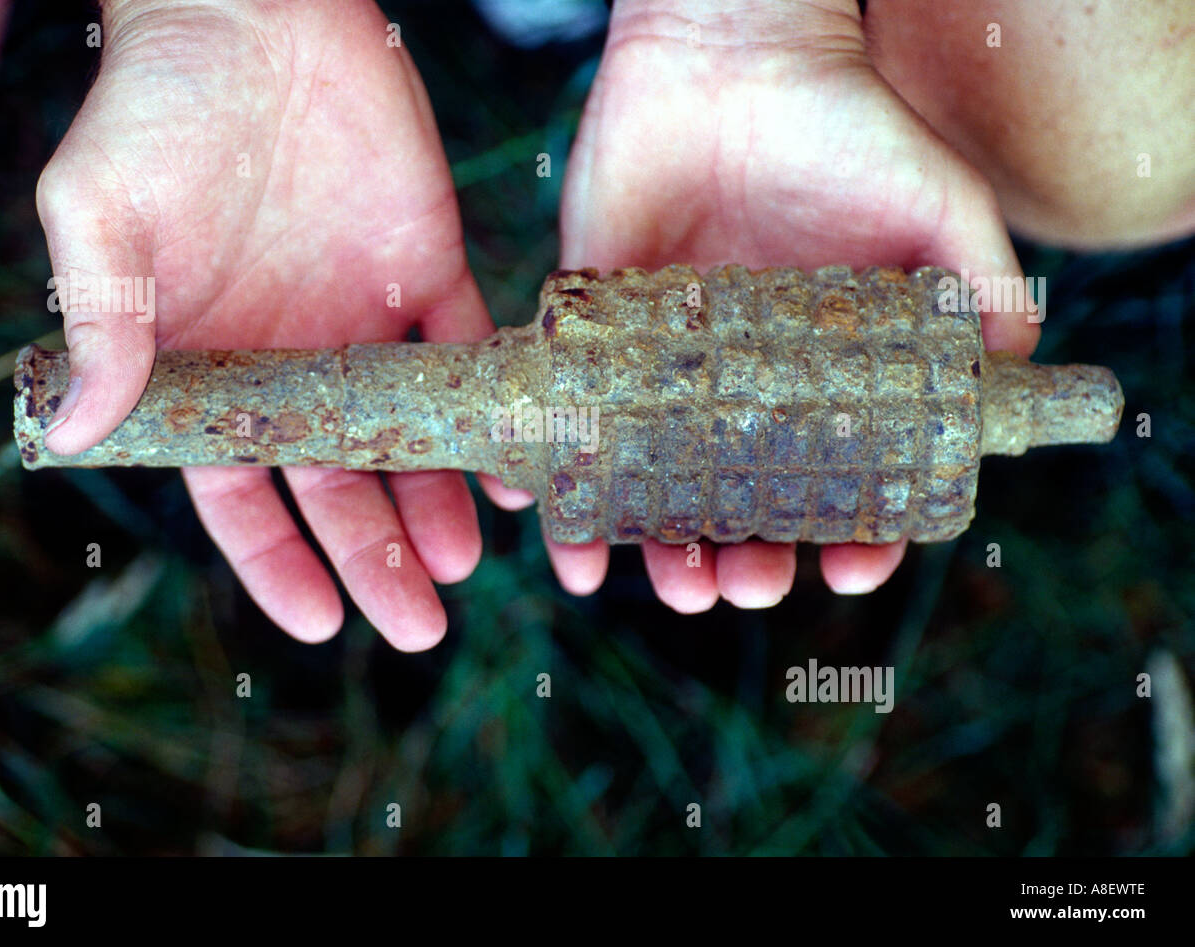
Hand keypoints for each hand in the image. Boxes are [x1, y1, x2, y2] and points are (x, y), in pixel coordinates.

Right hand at [36, 0, 489, 647]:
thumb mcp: (103, 218)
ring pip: (411, 436)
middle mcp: (295, 360)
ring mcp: (367, 320)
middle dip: (378, 557)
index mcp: (213, 366)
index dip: (279, 561)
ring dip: (440, 500)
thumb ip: (104, 325)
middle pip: (342, 483)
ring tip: (465, 559)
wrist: (252, 9)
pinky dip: (492, 406)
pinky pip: (468, 352)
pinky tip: (515, 465)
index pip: (244, 489)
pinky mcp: (431, 267)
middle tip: (421, 623)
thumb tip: (76, 432)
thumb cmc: (155, 108)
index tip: (321, 622)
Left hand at [550, 0, 1039, 610]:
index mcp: (822, 376)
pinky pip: (575, 426)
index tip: (852, 570)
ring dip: (664, 548)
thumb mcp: (938, 203)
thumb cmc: (846, 126)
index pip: (836, 481)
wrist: (729, 56)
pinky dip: (569, 490)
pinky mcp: (594, 334)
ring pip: (659, 487)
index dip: (850, 536)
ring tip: (676, 578)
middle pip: (742, 503)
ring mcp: (665, 366)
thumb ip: (982, 286)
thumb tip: (1014, 371)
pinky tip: (571, 539)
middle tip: (750, 583)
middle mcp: (742, 385)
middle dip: (748, 561)